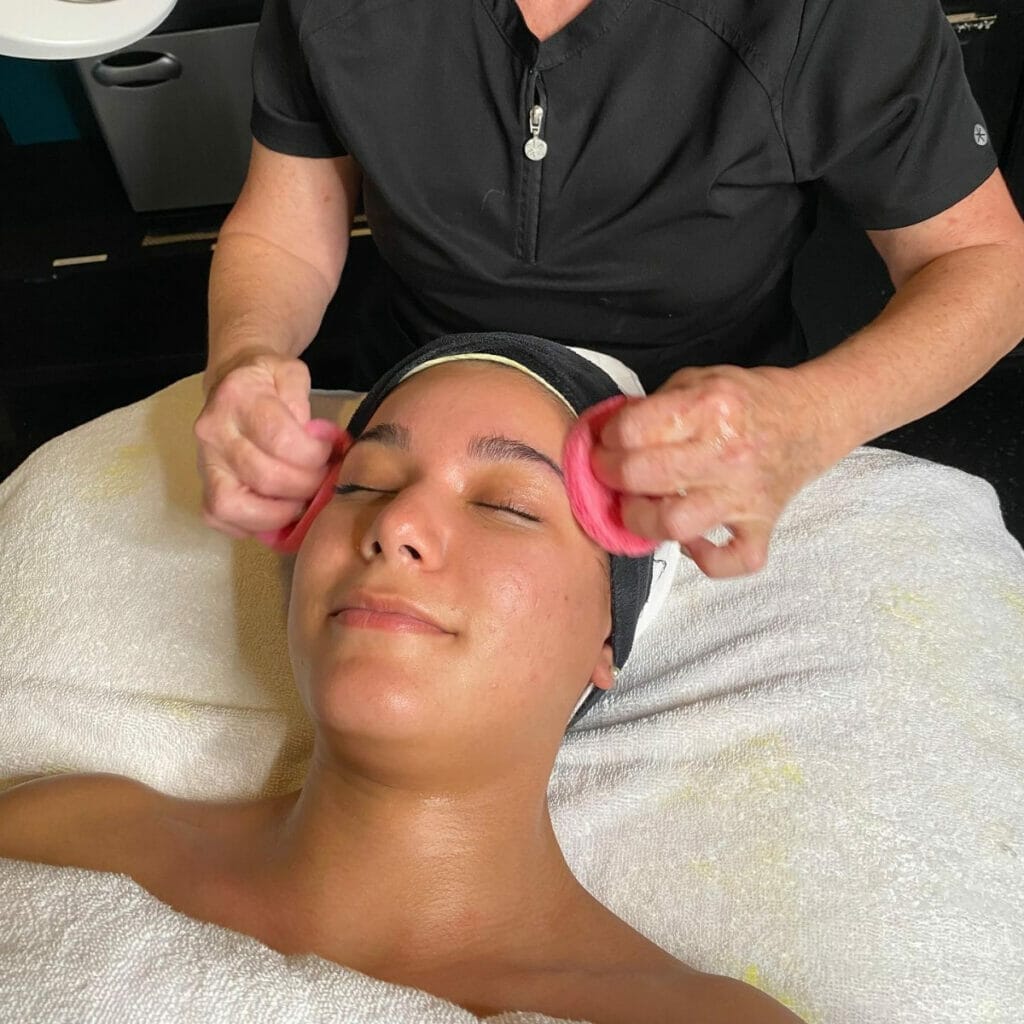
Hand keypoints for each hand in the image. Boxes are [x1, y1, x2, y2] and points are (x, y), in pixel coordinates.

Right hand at [194, 350, 334, 538]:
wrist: (231, 381)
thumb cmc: (268, 381)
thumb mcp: (290, 372)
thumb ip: (302, 399)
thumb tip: (310, 438)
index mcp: (237, 397)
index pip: (281, 440)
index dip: (314, 456)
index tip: (329, 454)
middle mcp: (213, 432)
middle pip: (265, 478)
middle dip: (306, 486)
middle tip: (323, 480)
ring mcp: (204, 463)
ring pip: (236, 507)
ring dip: (279, 513)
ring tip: (301, 500)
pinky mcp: (203, 487)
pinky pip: (222, 519)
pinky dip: (254, 524)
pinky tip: (278, 510)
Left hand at [590, 364, 839, 577]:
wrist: (812, 418)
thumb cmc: (747, 400)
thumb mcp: (699, 380)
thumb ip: (654, 405)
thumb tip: (608, 434)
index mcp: (709, 407)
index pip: (632, 430)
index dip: (607, 436)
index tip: (607, 440)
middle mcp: (726, 452)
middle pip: (643, 475)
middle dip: (610, 474)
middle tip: (608, 472)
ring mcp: (744, 494)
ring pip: (675, 524)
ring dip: (643, 520)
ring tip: (638, 507)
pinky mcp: (761, 525)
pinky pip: (731, 560)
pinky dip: (705, 558)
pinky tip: (691, 539)